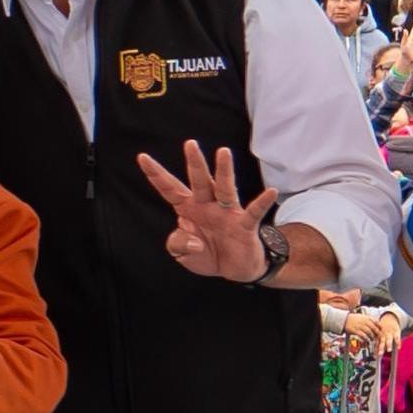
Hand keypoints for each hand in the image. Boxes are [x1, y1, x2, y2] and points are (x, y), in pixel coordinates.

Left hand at [135, 140, 284, 282]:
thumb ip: (178, 245)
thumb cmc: (207, 254)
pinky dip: (261, 203)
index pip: (169, 189)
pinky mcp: (244, 225)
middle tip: (190, 143)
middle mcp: (207, 205)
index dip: (156, 175)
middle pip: (199, 181)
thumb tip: (194, 241)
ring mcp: (227, 213)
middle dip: (194, 163)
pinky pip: (253, 212)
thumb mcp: (182, 253)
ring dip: (224, 171)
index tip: (142, 157)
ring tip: (223, 152)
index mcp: (188, 208)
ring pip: (224, 188)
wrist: (234, 268)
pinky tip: (270, 192)